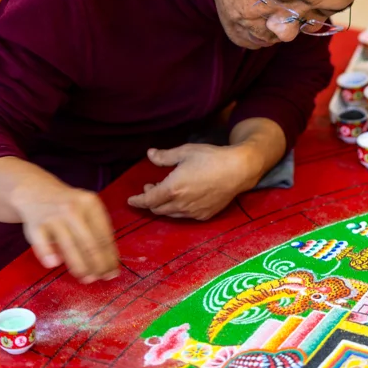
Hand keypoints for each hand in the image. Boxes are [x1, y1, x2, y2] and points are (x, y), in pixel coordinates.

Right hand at [13, 171, 119, 282]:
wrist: (37, 190)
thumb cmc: (69, 206)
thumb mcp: (87, 209)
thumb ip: (98, 231)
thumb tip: (110, 263)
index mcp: (90, 203)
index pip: (104, 236)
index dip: (110, 257)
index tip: (113, 272)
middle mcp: (72, 208)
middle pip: (89, 244)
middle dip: (98, 266)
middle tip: (102, 278)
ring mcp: (53, 216)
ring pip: (69, 247)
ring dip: (80, 267)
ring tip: (87, 279)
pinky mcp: (34, 225)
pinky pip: (42, 245)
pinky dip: (48, 255)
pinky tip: (54, 264)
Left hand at [127, 142, 260, 220]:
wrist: (237, 170)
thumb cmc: (210, 158)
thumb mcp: (184, 152)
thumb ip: (164, 156)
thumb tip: (149, 154)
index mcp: (172, 188)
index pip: (148, 200)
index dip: (137, 201)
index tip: (130, 200)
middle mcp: (181, 204)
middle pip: (158, 209)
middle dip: (150, 201)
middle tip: (150, 188)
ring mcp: (193, 212)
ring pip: (171, 214)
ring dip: (163, 205)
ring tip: (165, 192)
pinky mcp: (204, 215)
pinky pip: (185, 215)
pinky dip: (177, 209)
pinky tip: (182, 198)